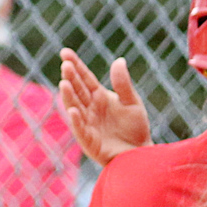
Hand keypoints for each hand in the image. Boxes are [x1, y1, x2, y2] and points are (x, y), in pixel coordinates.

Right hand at [59, 48, 151, 164]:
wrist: (141, 154)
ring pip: (75, 107)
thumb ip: (123, 84)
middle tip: (66, 65)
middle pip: (78, 90)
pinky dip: (76, 121)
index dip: (75, 65)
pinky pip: (81, 129)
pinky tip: (74, 111)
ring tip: (65, 83)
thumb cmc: (136, 129)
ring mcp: (87, 124)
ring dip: (69, 96)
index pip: (84, 78)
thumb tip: (119, 60)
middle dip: (71, 78)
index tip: (65, 52)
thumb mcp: (132, 103)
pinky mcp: (89, 141)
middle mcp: (90, 108)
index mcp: (99, 96)